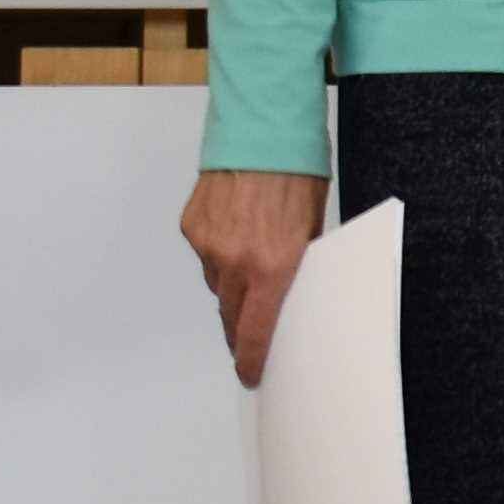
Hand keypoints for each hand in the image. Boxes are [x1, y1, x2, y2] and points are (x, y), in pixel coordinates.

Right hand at [182, 167, 327, 388]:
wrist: (263, 129)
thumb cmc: (298, 174)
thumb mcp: (312, 227)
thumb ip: (296, 265)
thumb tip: (287, 295)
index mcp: (274, 265)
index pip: (256, 331)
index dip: (252, 358)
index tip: (250, 374)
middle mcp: (237, 260)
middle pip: (231, 315)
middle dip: (239, 327)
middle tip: (247, 335)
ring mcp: (208, 243)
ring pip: (217, 284)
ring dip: (232, 284)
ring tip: (250, 261)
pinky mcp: (191, 226)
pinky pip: (204, 255)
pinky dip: (218, 253)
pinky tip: (234, 232)